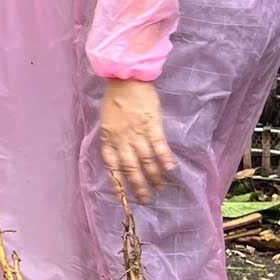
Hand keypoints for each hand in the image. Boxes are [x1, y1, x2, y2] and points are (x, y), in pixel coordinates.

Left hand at [98, 77, 176, 203]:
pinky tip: (170, 169)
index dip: (117, 182)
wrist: (126, 79)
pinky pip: (159, 146)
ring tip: (160, 188)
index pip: (112, 166)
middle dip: (138, 186)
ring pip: (146, 161)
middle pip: (131, 168)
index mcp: (109, 139)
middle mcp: (122, 140)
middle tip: (146, 200)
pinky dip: (164, 158)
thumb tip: (122, 154)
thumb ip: (114, 138)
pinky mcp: (152, 125)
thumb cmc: (116, 99)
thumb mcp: (108, 121)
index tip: (123, 196)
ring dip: (154, 176)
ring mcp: (137, 133)